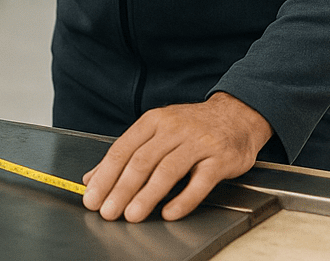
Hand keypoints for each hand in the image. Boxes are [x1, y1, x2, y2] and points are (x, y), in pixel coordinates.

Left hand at [82, 93, 271, 221]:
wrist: (237, 115)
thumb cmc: (192, 126)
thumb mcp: (156, 130)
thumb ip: (126, 153)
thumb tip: (93, 177)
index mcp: (153, 121)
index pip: (122, 150)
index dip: (105, 175)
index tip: (92, 198)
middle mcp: (173, 129)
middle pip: (142, 161)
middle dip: (121, 189)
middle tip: (108, 211)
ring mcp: (198, 143)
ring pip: (167, 171)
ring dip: (147, 196)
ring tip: (132, 215)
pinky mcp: (220, 159)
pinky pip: (200, 182)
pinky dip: (183, 199)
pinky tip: (169, 212)